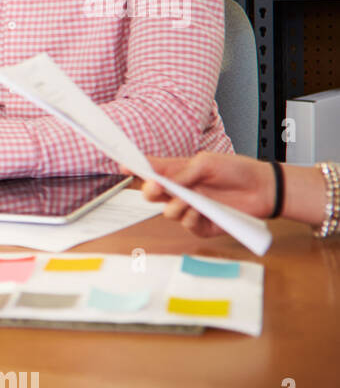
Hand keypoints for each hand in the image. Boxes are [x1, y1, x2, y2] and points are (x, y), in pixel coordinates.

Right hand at [141, 153, 273, 235]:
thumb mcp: (206, 163)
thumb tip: (164, 183)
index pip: (152, 170)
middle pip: (153, 195)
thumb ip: (181, 172)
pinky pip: (186, 225)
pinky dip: (191, 218)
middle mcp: (181, 191)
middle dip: (150, 192)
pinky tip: (201, 211)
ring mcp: (190, 208)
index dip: (136, 168)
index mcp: (179, 172)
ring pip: (167, 212)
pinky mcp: (201, 224)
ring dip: (174, 206)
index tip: (124, 167)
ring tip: (190, 201)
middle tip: (156, 188)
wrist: (262, 188)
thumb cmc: (237, 170)